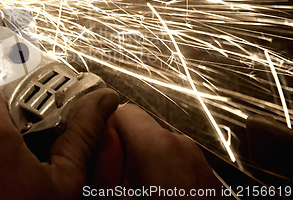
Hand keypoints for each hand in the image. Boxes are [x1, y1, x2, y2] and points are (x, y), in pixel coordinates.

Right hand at [93, 104, 222, 198]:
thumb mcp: (113, 197)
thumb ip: (103, 158)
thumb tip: (100, 133)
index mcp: (157, 145)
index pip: (121, 110)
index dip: (104, 128)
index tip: (97, 149)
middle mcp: (181, 145)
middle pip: (139, 128)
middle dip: (124, 149)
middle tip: (115, 182)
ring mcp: (196, 159)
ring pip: (156, 146)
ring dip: (143, 164)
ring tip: (138, 195)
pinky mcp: (205, 174)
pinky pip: (173, 162)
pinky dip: (162, 174)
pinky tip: (158, 198)